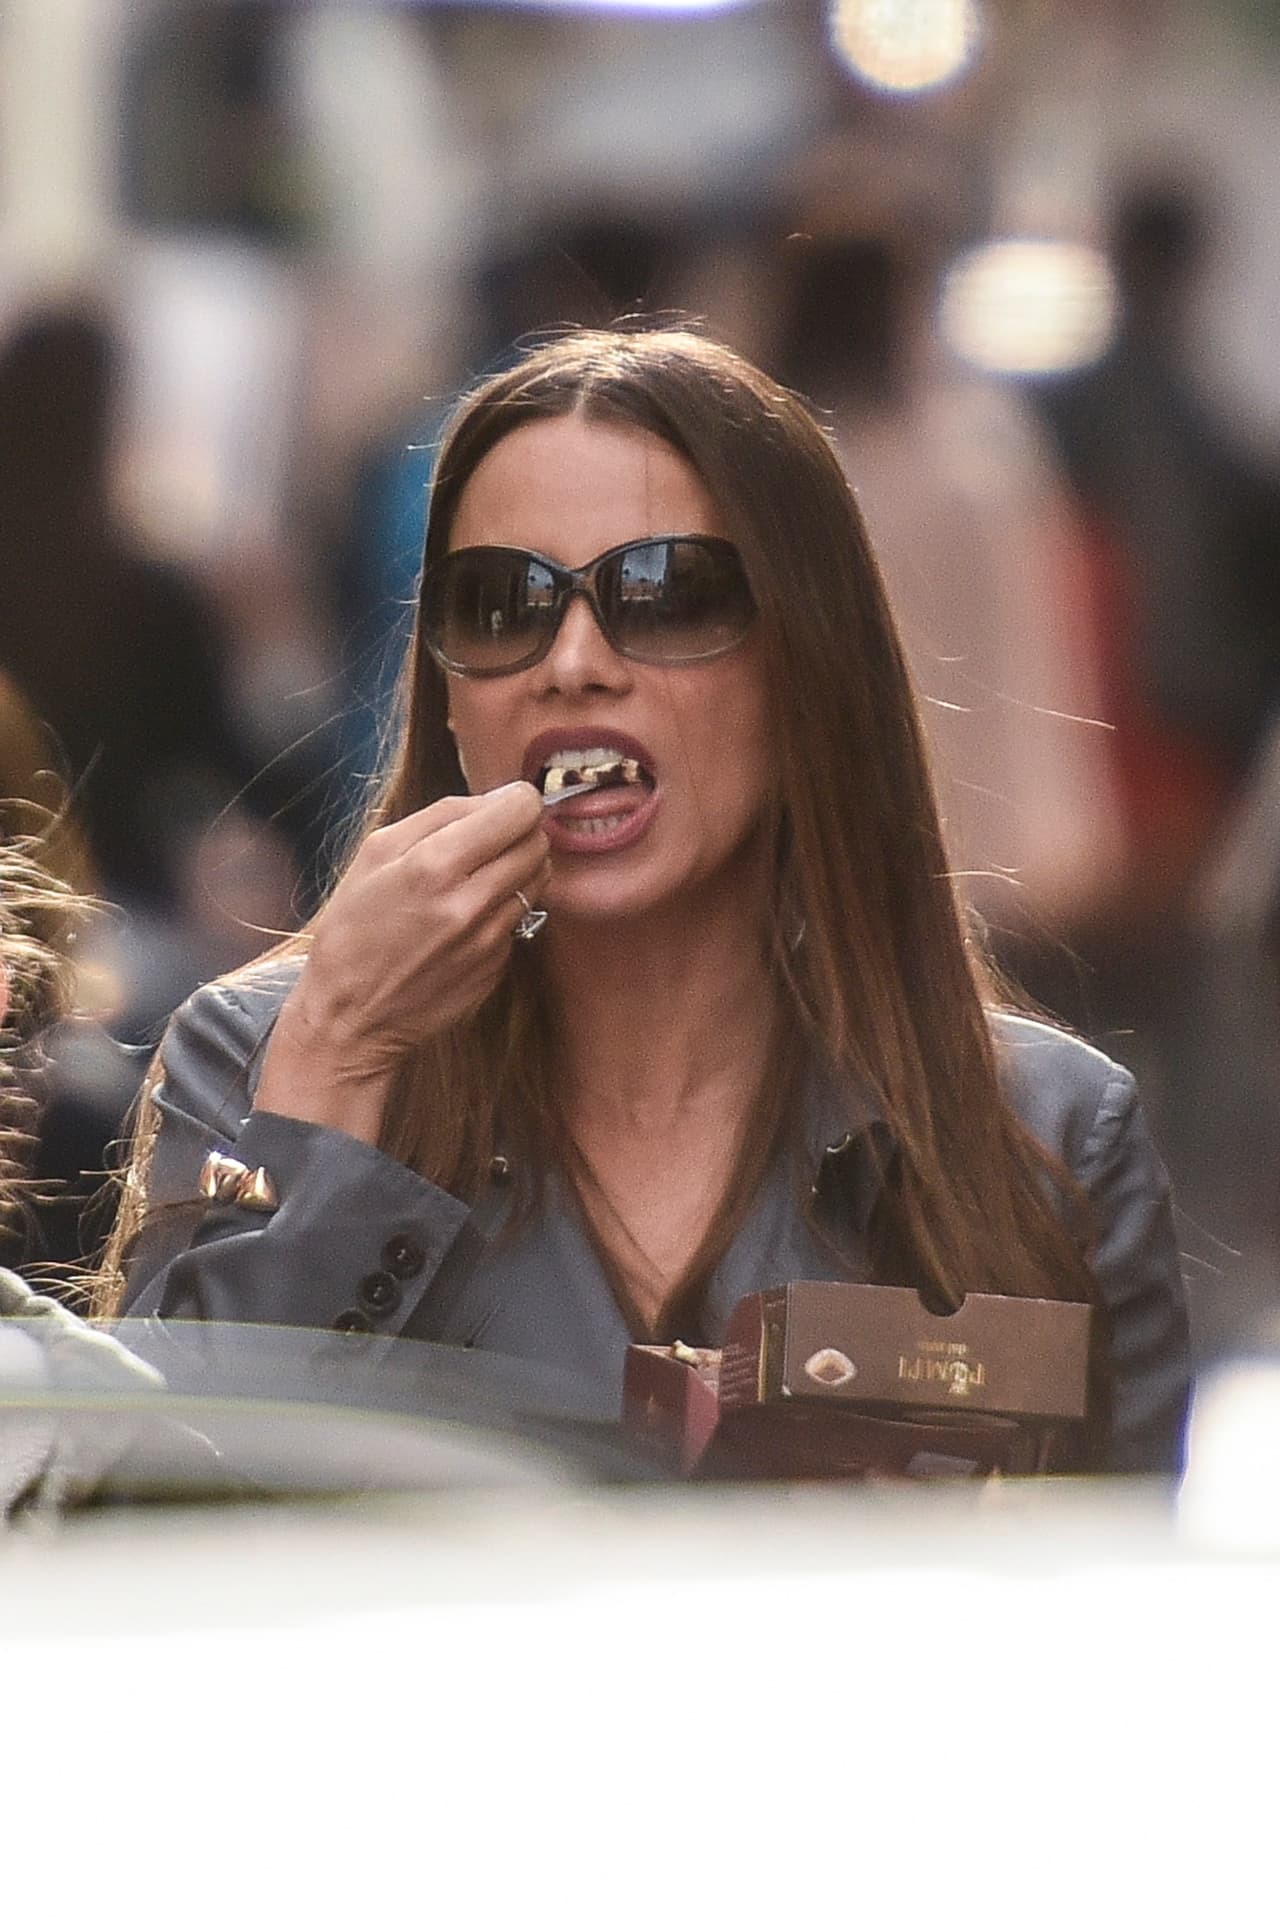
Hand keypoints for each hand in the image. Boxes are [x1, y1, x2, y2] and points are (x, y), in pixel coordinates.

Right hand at [255, 782, 547, 1138]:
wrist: (350, 1016)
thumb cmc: (353, 928)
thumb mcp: (375, 853)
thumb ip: (439, 816)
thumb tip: (496, 798)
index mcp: (434, 865)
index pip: (520, 810)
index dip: (518, 800)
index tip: (505, 805)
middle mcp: (470, 903)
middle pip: (538, 843)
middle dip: (522, 832)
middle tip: (493, 839)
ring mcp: (489, 940)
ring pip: (538, 880)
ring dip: (518, 869)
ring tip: (480, 876)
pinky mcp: (498, 967)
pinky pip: (521, 920)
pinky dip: (504, 909)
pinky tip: (468, 919)